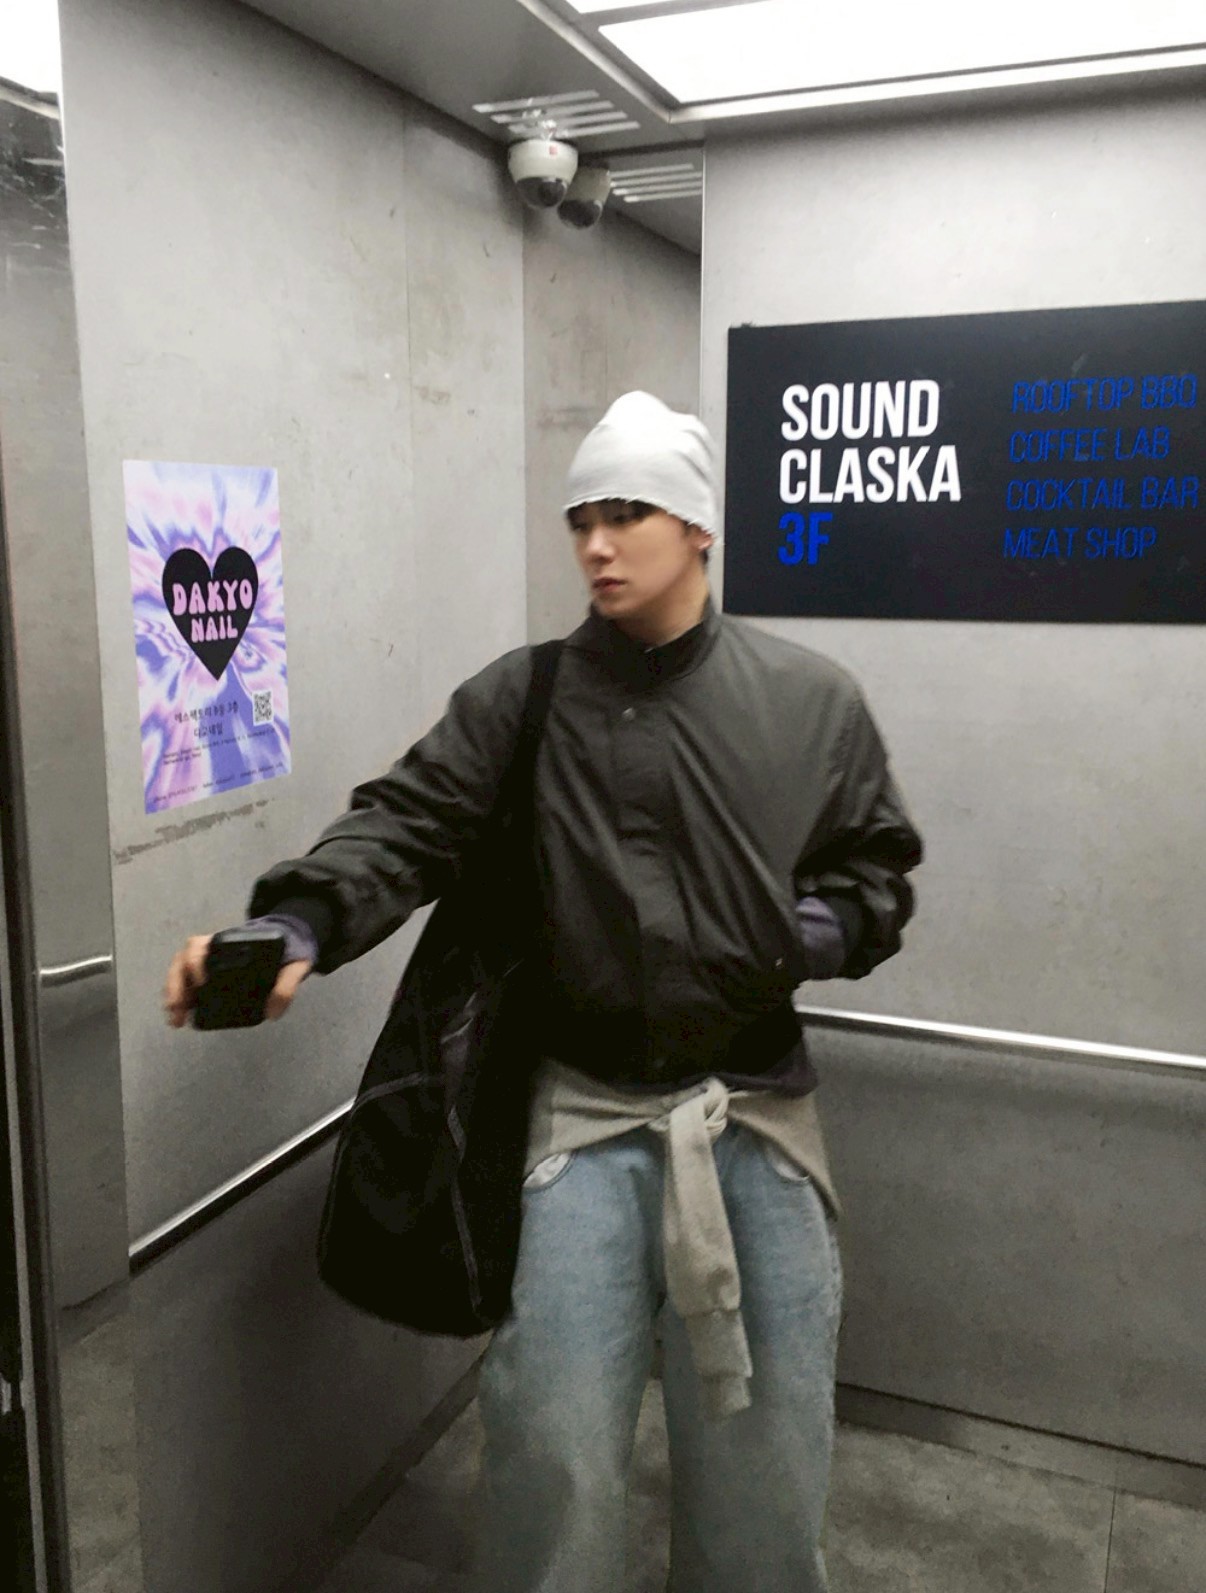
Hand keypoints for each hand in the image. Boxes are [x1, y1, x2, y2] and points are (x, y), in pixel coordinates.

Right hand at [163, 934, 312, 1027]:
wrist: (289, 947)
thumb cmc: (288, 952)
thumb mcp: (295, 965)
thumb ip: (287, 985)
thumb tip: (272, 1013)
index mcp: (229, 941)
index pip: (201, 945)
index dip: (195, 963)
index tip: (202, 983)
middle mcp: (212, 949)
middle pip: (182, 959)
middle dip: (176, 984)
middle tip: (178, 1009)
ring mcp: (208, 962)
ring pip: (179, 972)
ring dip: (174, 995)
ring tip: (176, 1020)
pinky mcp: (209, 976)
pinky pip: (187, 984)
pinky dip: (181, 1000)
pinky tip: (181, 1018)